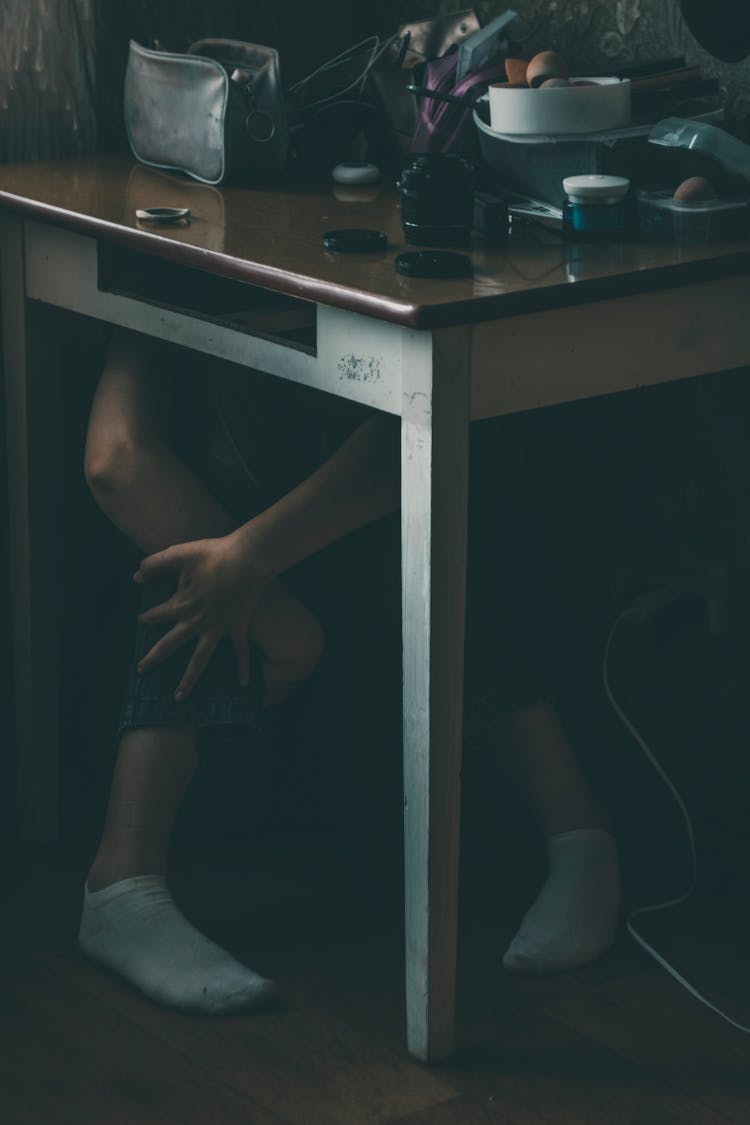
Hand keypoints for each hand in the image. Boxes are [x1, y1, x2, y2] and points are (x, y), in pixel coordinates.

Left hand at [134, 533, 263, 699]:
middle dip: (154, 658)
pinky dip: (243, 669)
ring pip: (199, 661)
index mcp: (181, 605)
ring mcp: (217, 629)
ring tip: (179, 698)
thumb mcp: (178, 554)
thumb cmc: (213, 555)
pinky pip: (240, 654)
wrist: (246, 561)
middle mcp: (196, 623)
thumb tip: (135, 577)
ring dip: (189, 680)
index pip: (157, 615)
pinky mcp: (237, 629)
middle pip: (170, 646)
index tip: (141, 621)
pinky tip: (244, 685)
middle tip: (141, 670)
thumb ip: (154, 564)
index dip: (147, 618)